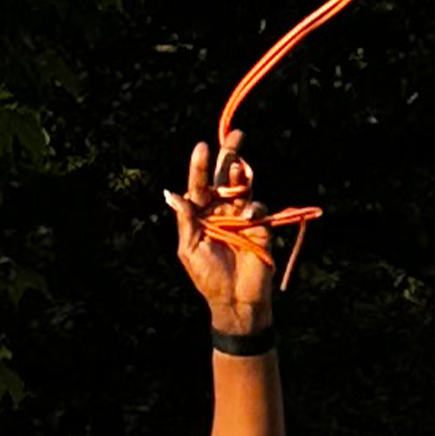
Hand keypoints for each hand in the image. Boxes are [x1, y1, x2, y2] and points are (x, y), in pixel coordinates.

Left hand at [166, 132, 277, 340]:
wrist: (235, 301)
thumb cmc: (208, 278)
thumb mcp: (189, 249)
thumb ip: (185, 221)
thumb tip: (173, 194)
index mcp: (202, 214)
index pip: (200, 184)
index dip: (200, 166)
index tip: (202, 146)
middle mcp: (222, 211)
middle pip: (225, 178)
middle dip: (229, 155)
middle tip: (235, 135)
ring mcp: (242, 218)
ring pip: (244, 188)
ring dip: (241, 174)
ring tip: (238, 164)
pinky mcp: (260, 228)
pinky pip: (258, 209)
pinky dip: (253, 208)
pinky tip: (246, 215)